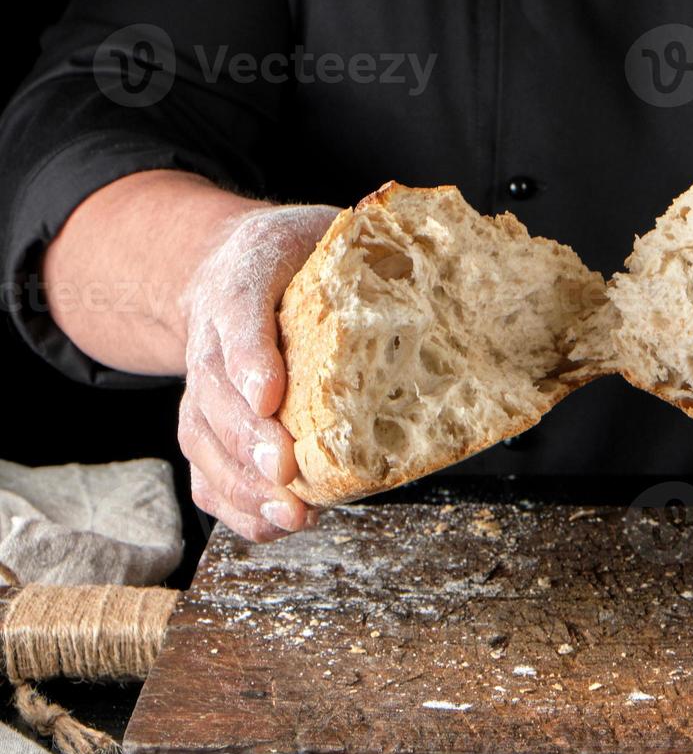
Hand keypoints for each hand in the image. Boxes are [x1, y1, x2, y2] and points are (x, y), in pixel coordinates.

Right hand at [179, 204, 337, 541]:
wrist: (226, 263)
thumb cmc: (295, 255)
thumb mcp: (326, 228)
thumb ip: (366, 237)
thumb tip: (429, 245)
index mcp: (246, 273)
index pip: (240, 309)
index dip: (251, 356)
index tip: (270, 394)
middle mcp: (213, 330)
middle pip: (215, 386)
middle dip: (247, 435)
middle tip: (283, 469)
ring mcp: (204, 380)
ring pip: (203, 433)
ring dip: (241, 480)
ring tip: (287, 512)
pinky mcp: (206, 419)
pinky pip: (204, 465)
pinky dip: (232, 501)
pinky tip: (271, 524)